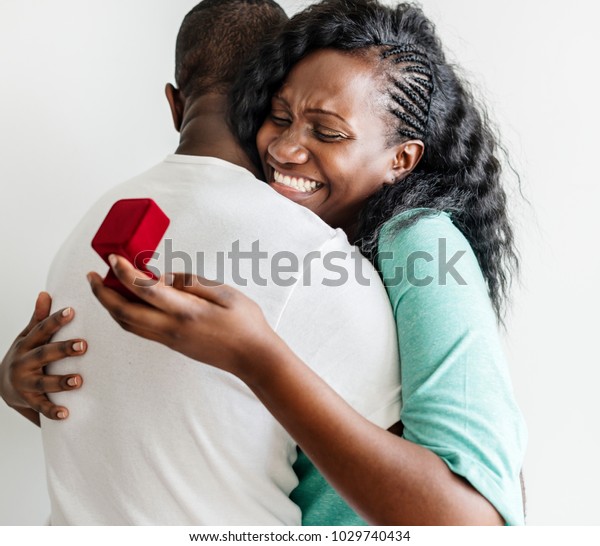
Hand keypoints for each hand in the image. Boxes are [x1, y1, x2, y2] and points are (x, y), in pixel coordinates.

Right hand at [0, 292, 86, 421]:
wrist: (3, 385)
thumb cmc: (24, 355)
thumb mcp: (27, 337)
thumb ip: (39, 318)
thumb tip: (45, 293)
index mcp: (26, 344)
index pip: (42, 330)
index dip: (56, 320)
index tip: (72, 311)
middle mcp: (24, 362)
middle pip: (44, 354)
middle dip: (63, 349)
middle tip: (84, 345)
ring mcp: (25, 382)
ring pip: (44, 382)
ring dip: (61, 382)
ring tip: (78, 380)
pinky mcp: (29, 400)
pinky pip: (41, 407)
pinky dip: (53, 411)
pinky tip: (66, 413)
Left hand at [87, 255, 278, 381]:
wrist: (253, 357)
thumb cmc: (245, 323)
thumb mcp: (225, 293)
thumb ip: (192, 283)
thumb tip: (164, 278)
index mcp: (186, 311)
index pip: (144, 290)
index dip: (124, 272)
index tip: (112, 258)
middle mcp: (171, 328)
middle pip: (123, 312)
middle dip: (102, 294)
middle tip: (92, 276)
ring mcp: (170, 339)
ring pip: (127, 324)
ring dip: (110, 306)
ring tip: (104, 287)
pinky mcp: (172, 345)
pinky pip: (139, 330)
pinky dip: (125, 315)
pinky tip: (127, 303)